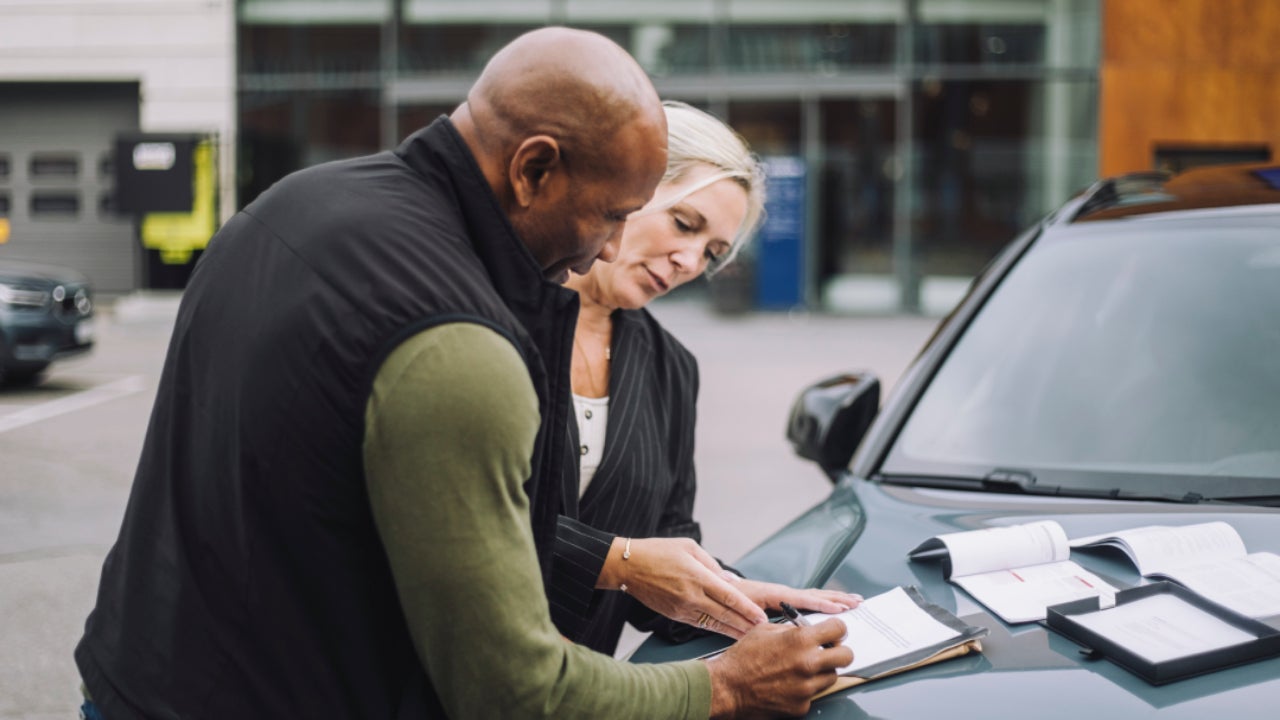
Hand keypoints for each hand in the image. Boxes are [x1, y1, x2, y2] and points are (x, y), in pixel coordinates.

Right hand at [597, 537, 766, 637]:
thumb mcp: (689, 547)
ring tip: (751, 636)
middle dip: (746, 623)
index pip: (729, 597)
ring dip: (733, 630)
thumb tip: (730, 580)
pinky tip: (727, 632)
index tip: (762, 616)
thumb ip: (712, 564)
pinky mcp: (675, 615)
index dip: (747, 609)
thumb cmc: (658, 551)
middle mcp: (691, 596)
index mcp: (697, 576)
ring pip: (714, 623)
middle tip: (763, 629)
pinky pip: (700, 624)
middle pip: (725, 614)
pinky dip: (716, 629)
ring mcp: (682, 608)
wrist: (629, 567)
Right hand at [706, 618, 851, 718]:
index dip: (837, 629)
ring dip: (822, 672)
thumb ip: (790, 629)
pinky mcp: (801, 705)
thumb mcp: (764, 630)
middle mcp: (808, 663)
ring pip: (831, 676)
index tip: (834, 632)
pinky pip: (814, 694)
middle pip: (846, 656)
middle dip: (839, 651)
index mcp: (800, 640)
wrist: (728, 687)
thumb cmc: (742, 659)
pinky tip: (790, 684)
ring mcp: (806, 687)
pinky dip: (806, 690)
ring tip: (803, 669)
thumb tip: (806, 628)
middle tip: (829, 651)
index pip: (838, 629)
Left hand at [735, 578, 862, 615]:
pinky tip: (835, 606)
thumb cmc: (728, 600)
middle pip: (814, 595)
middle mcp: (782, 592)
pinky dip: (824, 601)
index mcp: (773, 594)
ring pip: (814, 596)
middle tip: (857, 603)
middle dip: (837, 599)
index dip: (821, 604)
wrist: (719, 591)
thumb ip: (751, 619)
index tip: (838, 608)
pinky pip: (808, 600)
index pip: (801, 600)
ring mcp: (784, 595)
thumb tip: (765, 624)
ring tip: (854, 601)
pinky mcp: (784, 600)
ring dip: (835, 598)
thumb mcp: (737, 612)